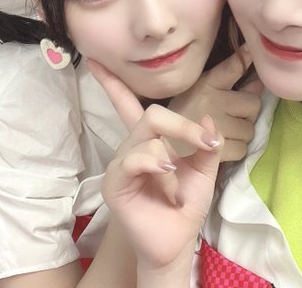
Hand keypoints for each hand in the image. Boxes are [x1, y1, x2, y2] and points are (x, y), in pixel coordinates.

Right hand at [87, 60, 222, 270]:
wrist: (176, 240)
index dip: (112, 83)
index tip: (93, 60)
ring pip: (149, 136)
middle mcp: (132, 147)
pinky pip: (135, 159)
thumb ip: (206, 143)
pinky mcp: (114, 181)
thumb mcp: (205, 170)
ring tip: (179, 184)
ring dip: (175, 158)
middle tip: (205, 146)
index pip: (127, 104)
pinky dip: (158, 168)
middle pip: (153, 114)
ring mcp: (121, 163)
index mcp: (149, 140)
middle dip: (184, 126)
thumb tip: (208, 119)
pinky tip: (169, 183)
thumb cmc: (186, 204)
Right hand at [168, 47, 261, 160]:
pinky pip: (242, 149)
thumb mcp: (199, 89)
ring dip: (241, 133)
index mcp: (207, 84)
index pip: (233, 68)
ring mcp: (216, 126)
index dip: (244, 58)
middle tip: (231, 116)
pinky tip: (221, 146)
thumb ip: (229, 81)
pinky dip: (235, 150)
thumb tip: (257, 76)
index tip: (251, 49)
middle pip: (253, 104)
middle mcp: (213, 101)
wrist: (162, 145)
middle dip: (247, 113)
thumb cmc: (183, 114)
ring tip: (224, 132)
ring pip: (249, 130)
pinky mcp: (217, 149)